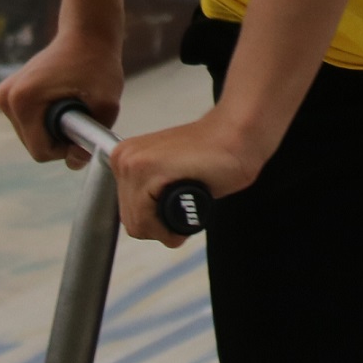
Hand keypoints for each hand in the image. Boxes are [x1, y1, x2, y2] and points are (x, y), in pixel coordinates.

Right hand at [0, 32, 125, 169]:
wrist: (87, 32)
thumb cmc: (98, 64)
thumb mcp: (107, 104)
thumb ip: (91, 139)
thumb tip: (74, 163)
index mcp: (23, 101)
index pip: (41, 151)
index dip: (66, 150)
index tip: (85, 130)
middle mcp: (6, 98)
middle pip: (34, 144)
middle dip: (59, 139)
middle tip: (83, 114)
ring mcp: (4, 95)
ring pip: (31, 135)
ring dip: (54, 129)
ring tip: (74, 103)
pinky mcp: (8, 93)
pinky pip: (29, 122)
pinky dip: (47, 119)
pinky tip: (63, 99)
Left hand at [114, 114, 262, 244]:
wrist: (239, 135)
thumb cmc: (215, 155)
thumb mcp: (169, 177)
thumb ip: (151, 193)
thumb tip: (145, 222)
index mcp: (124, 158)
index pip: (129, 214)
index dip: (156, 222)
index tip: (177, 206)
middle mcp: (122, 158)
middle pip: (132, 221)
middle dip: (162, 227)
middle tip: (189, 205)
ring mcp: (133, 162)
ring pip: (140, 224)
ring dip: (169, 226)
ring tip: (191, 200)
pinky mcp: (147, 168)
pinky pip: (149, 219)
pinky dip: (172, 225)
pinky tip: (191, 199)